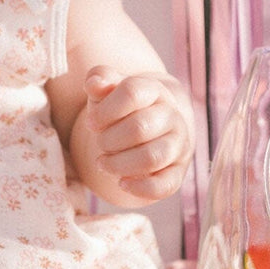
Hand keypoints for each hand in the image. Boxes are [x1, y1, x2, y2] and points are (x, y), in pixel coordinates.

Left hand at [82, 64, 192, 204]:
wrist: (155, 122)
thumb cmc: (123, 107)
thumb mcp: (109, 90)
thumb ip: (100, 80)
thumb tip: (94, 83)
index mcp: (153, 91)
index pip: (131, 93)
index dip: (104, 111)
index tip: (91, 123)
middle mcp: (171, 116)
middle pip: (139, 128)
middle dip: (108, 140)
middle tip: (99, 143)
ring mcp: (178, 144)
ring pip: (152, 157)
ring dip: (119, 164)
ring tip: (103, 163)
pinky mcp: (178, 171)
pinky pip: (165, 185)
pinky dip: (140, 188)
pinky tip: (121, 182)